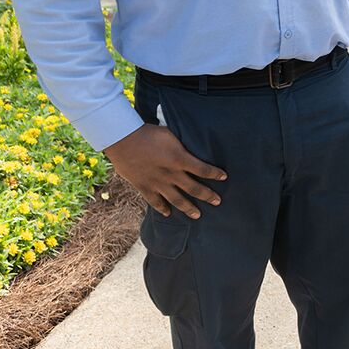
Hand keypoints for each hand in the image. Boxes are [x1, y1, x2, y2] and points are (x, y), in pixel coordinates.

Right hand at [104, 123, 225, 218]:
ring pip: (177, 199)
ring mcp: (158, 183)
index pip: (203, 169)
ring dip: (188, 208)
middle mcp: (171, 174)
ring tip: (198, 215)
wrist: (123, 139)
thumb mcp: (171, 135)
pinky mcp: (144, 187)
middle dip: (207, 196)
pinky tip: (168, 214)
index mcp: (180, 159)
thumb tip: (191, 146)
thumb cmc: (148, 133)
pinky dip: (162, 208)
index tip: (224, 177)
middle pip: (194, 188)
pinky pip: (155, 202)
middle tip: (218, 202)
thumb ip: (181, 145)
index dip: (215, 174)